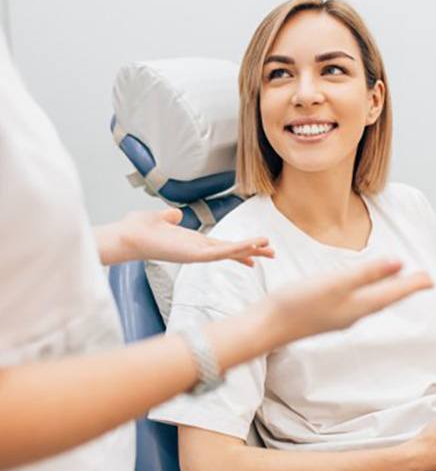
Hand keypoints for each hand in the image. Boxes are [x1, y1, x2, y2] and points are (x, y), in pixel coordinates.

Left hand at [118, 208, 274, 265]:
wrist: (127, 235)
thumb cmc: (139, 229)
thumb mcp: (159, 218)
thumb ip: (169, 217)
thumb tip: (175, 215)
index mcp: (193, 242)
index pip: (222, 246)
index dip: (240, 248)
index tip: (256, 251)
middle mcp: (198, 250)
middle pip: (231, 251)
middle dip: (253, 252)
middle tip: (273, 254)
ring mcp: (197, 254)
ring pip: (230, 252)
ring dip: (250, 250)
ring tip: (269, 249)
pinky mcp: (194, 255)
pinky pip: (220, 253)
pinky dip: (236, 249)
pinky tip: (250, 246)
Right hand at [267, 258, 432, 343]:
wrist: (268, 327)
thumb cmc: (298, 304)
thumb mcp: (336, 283)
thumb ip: (367, 273)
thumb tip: (399, 263)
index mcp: (359, 306)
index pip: (394, 293)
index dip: (413, 285)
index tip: (431, 279)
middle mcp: (353, 314)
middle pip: (387, 299)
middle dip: (405, 289)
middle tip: (422, 281)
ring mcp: (340, 317)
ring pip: (373, 303)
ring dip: (388, 293)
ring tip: (398, 284)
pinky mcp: (327, 315)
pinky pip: (358, 304)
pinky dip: (369, 295)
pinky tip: (362, 292)